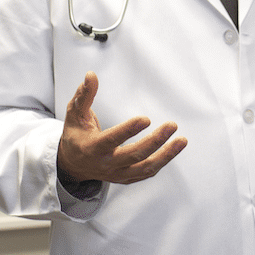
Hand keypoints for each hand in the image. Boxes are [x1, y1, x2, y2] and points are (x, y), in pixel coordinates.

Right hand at [57, 72, 187, 183]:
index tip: (146, 119)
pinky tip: (174, 149)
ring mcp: (116, 174)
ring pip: (144, 168)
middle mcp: (105, 164)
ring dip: (166, 155)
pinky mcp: (126, 178)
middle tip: (171, 126)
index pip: (111, 140)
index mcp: (91, 148)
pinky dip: (162, 162)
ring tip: (182, 140)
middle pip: (133, 156)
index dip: (128, 130)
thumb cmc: (76, 136)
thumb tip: (90, 76)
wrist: (73, 164)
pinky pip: (146, 173)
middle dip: (155, 141)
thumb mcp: (75, 114)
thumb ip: (84, 96)